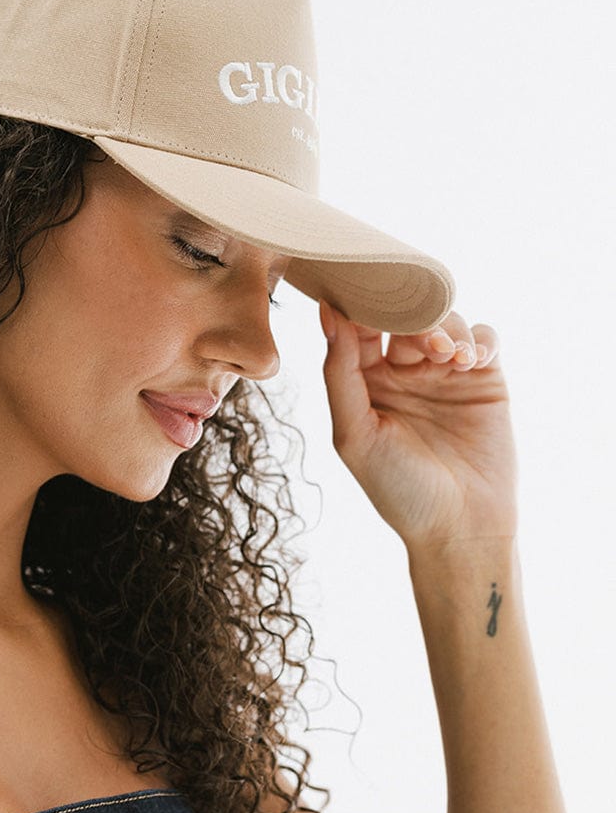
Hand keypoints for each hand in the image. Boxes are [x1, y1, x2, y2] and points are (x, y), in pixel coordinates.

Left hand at [318, 300, 517, 552]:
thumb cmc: (397, 489)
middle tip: (419, 336)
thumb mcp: (355, 433)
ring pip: (445, 320)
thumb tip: (328, 314)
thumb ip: (340, 373)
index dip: (361, 304)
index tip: (362, 285)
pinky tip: (471, 362)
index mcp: (364, 382)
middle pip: (405, 316)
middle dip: (411, 314)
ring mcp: (445, 374)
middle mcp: (403, 372)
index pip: (359, 327)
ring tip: (449, 357)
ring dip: (446, 328)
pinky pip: (484, 339)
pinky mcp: (484, 380)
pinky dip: (479, 339)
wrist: (460, 527)